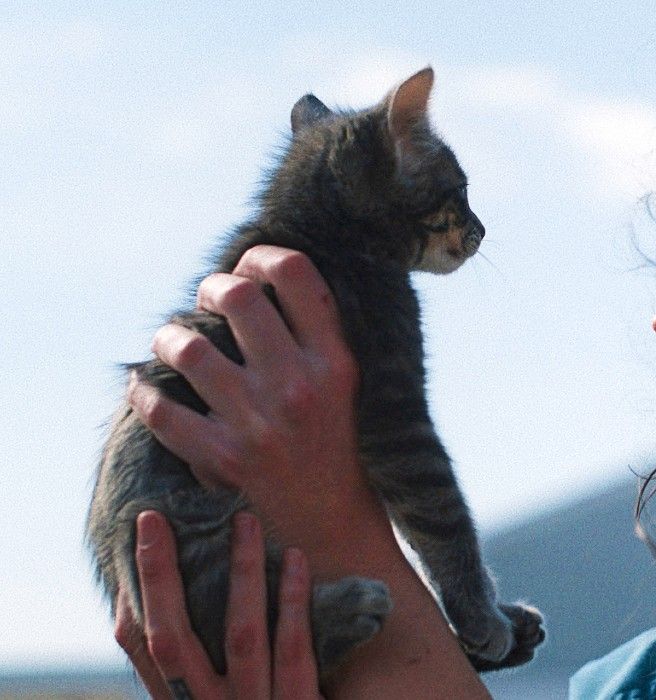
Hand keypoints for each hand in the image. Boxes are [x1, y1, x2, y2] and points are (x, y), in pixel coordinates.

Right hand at [117, 511, 321, 698]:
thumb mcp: (218, 695)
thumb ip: (202, 663)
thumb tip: (176, 590)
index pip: (145, 647)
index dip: (137, 593)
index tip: (140, 535)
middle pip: (171, 640)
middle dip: (159, 576)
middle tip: (154, 516)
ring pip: (241, 635)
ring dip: (241, 572)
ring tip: (245, 520)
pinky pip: (294, 651)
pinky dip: (292, 603)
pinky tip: (295, 559)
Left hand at [126, 245, 377, 554]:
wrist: (331, 531)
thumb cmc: (333, 449)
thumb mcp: (345, 388)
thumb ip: (312, 337)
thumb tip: (253, 277)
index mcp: (335, 361)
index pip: (294, 273)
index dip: (260, 257)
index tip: (247, 271)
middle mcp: (300, 386)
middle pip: (236, 297)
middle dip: (210, 290)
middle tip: (206, 306)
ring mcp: (259, 423)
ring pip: (186, 348)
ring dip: (169, 340)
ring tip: (174, 348)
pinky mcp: (222, 460)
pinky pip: (159, 409)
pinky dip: (144, 393)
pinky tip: (147, 391)